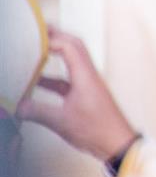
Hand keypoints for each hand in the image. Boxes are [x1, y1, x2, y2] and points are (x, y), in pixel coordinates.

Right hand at [15, 29, 137, 163]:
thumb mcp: (61, 121)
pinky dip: (51, 77)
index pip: (68, 46)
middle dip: (54, 36)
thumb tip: (16, 105)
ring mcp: (88, 85)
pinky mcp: (85, 95)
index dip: (49, 39)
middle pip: (73, 46)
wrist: (118, 144)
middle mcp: (88, 76)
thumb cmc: (98, 131)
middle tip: (35, 31)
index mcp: (85, 76)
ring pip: (71, 62)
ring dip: (53, 55)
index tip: (30, 40)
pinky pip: (66, 79)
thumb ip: (36, 111)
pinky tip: (35, 84)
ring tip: (32, 53)